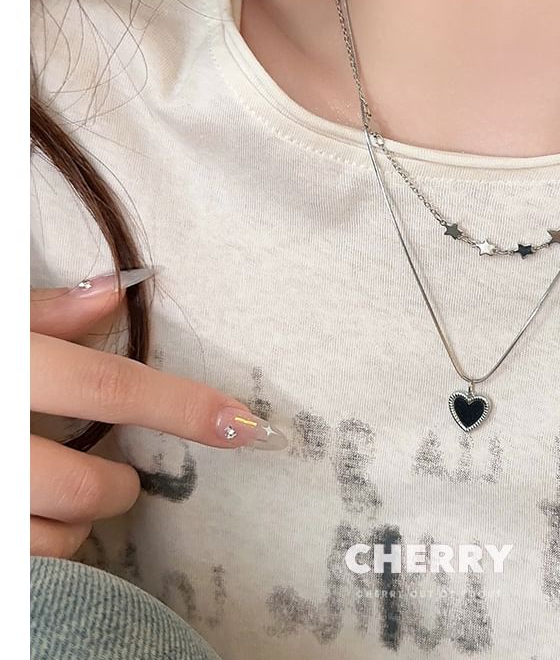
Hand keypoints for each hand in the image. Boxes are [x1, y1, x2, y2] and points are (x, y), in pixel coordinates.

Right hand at [30, 269, 285, 557]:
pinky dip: (52, 544)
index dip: (184, 408)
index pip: (112, 388)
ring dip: (84, 518)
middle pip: (91, 484)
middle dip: (120, 487)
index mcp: (14, 370)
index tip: (245, 425)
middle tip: (119, 475)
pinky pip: (35, 562)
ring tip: (67, 495)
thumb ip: (49, 312)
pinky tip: (40, 518)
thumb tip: (121, 288)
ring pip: (62, 531)